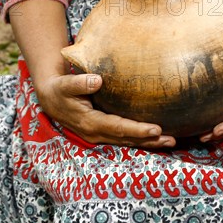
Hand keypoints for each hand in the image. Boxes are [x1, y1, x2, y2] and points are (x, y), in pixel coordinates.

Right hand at [34, 74, 175, 148]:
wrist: (50, 98)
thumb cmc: (59, 89)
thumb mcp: (64, 84)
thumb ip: (79, 82)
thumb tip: (97, 80)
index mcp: (89, 122)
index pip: (118, 127)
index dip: (137, 129)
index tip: (156, 128)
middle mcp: (96, 133)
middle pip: (127, 139)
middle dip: (150, 140)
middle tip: (172, 139)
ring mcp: (100, 135)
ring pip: (128, 141)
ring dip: (149, 143)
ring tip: (171, 141)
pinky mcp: (104, 132)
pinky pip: (125, 138)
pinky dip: (141, 139)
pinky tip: (156, 137)